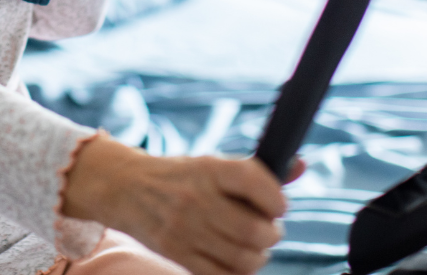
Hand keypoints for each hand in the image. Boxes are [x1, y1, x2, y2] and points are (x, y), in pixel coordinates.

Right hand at [64, 136, 303, 274]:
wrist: (126, 188)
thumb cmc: (181, 176)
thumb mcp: (213, 163)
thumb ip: (257, 169)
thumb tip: (300, 165)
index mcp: (209, 167)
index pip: (254, 180)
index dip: (276, 198)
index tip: (279, 205)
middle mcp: (196, 197)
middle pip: (254, 229)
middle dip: (271, 233)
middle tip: (268, 230)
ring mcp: (184, 228)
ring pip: (243, 258)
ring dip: (258, 256)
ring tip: (254, 246)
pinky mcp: (177, 253)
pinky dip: (237, 272)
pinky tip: (235, 260)